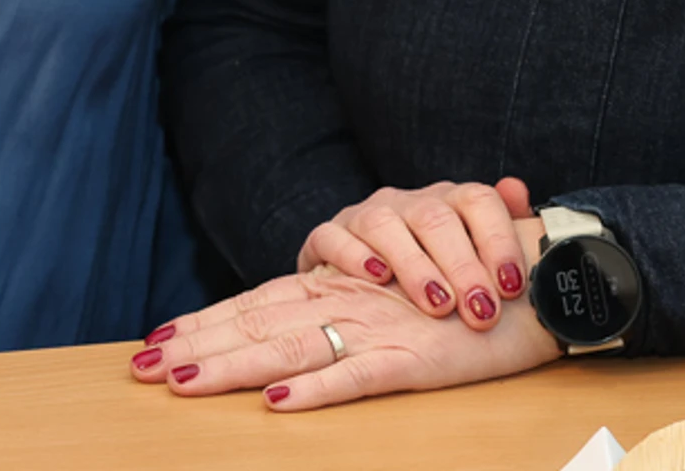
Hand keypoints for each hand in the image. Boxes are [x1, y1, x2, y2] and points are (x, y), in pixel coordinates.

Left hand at [129, 262, 558, 411]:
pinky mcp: (416, 357)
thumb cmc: (470, 293)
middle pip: (258, 321)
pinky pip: (360, 376)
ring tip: (183, 384)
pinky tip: (280, 403)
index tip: (154, 342)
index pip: (258, 301)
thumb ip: (347, 305)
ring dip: (232, 366)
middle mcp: (350, 296)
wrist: (542, 281)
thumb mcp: (398, 298)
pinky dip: (319, 390)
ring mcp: (379, 326)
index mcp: (342, 282)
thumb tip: (294, 344)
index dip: (206, 321)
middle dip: (197, 346)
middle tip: (141, 369)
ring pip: (290, 345)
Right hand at [296, 179, 535, 327]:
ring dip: (414, 265)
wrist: (363, 285)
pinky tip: (377, 278)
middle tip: (481, 311)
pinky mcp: (328, 236)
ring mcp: (365, 216)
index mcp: (449, 201)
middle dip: (462, 266)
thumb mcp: (473, 257)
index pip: (478, 200)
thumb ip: (503, 227)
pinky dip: (353, 255)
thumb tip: (518, 191)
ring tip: (437, 305)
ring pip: (385, 223)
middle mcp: (407, 202)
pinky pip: (333, 236)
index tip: (512, 286)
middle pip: (436, 217)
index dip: (498, 239)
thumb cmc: (433, 276)